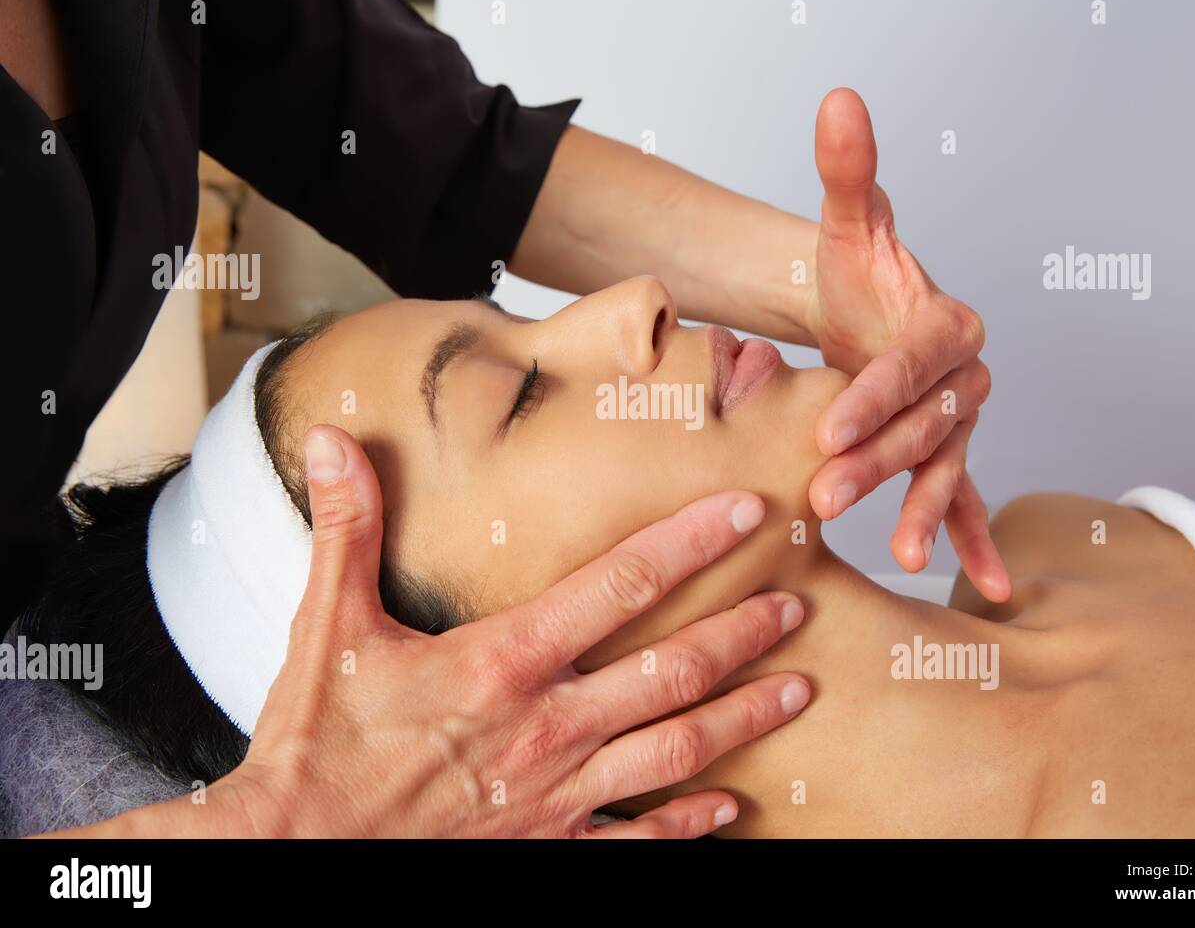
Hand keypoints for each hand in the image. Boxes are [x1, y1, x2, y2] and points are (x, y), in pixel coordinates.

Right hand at [219, 425, 808, 837]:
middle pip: (671, 672)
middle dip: (742, 634)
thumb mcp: (327, 624)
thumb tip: (334, 440)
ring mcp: (554, 792)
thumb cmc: (316, 743)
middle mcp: (546, 726)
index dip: (690, 544)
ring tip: (799, 690)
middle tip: (797, 604)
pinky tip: (729, 810)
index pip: (618, 586)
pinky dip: (687, 825)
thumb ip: (345, 528)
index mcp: (503, 662)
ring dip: (742, 718)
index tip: (745, 513)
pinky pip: (634, 838)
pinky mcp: (546, 844)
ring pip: (674, 752)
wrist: (299, 850)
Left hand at [804, 88, 1009, 602]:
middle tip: (825, 493)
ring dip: (924, 508)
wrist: (865, 310)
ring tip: (904, 555)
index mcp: (945, 321)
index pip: (911, 361)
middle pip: (925, 422)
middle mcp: (964, 374)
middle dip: (879, 459)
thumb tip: (839, 100)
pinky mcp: (947, 454)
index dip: (875, 393)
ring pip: (944, 466)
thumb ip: (847, 170)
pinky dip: (976, 539)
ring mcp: (959, 421)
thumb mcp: (848, 224)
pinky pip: (968, 501)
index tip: (829, 427)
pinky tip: (988, 587)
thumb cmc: (856, 273)